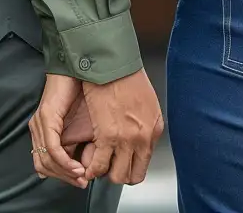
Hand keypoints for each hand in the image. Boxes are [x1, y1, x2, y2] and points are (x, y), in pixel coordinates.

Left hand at [28, 73, 88, 187]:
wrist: (80, 65)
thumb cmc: (84, 89)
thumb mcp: (83, 120)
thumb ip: (80, 139)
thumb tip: (86, 163)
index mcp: (44, 130)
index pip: (46, 163)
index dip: (63, 175)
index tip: (80, 180)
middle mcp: (37, 129)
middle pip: (44, 166)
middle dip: (65, 177)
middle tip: (82, 181)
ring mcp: (39, 123)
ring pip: (46, 160)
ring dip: (65, 172)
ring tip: (81, 175)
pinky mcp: (46, 117)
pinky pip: (51, 147)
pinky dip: (64, 160)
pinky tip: (76, 166)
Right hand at [76, 67, 163, 185]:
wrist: (115, 65)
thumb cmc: (129, 79)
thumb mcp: (148, 104)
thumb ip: (145, 127)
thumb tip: (139, 141)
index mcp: (154, 129)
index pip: (143, 165)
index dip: (129, 168)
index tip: (120, 165)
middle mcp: (143, 137)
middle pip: (131, 175)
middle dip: (117, 174)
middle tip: (108, 166)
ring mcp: (127, 139)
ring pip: (116, 176)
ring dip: (105, 173)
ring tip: (98, 163)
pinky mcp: (108, 137)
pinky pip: (98, 167)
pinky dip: (91, 169)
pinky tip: (88, 164)